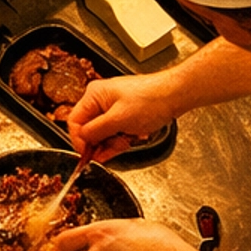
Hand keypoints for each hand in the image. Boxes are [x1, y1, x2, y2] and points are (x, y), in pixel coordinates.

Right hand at [66, 74, 184, 161]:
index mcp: (94, 95)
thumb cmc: (151, 100)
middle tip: (113, 149)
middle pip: (89, 129)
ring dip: (113, 142)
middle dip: (101, 143)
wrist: (175, 95)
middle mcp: (100, 100)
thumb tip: (82, 140)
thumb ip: (96, 131)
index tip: (87, 155)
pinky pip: (114, 132)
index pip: (75, 122)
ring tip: (127, 141)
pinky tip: (128, 141)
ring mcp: (112, 107)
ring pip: (103, 133)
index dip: (80, 141)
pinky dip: (120, 140)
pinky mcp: (123, 115)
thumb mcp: (118, 120)